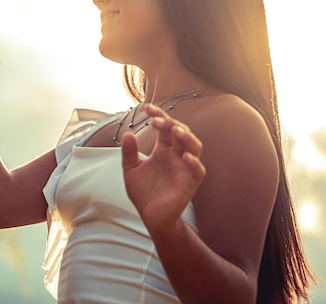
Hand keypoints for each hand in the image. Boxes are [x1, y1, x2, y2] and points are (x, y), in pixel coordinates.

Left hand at [121, 103, 205, 233]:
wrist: (150, 216)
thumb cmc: (143, 192)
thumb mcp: (130, 170)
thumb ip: (129, 153)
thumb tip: (127, 134)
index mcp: (163, 150)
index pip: (165, 128)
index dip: (159, 116)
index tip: (147, 108)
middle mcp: (176, 156)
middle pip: (181, 132)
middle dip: (170, 123)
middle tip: (156, 120)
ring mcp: (185, 169)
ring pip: (195, 147)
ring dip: (187, 137)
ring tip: (175, 130)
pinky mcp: (189, 184)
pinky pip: (198, 170)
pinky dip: (194, 162)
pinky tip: (184, 156)